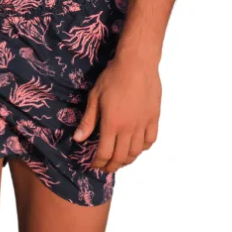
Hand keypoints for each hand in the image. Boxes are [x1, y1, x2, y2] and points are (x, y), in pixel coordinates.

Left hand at [72, 51, 160, 172]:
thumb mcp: (95, 97)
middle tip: (105, 167)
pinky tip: (137, 147)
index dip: (98, 162)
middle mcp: (128, 128)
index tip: (94, 165)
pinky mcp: (154, 118)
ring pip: (136, 152)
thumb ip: (88, 120)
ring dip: (127, 160)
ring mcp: (143, 124)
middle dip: (111, 166)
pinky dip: (143, 148)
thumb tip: (78, 139)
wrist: (137, 64)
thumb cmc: (113, 77)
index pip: (104, 153)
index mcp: (112, 124)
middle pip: (121, 157)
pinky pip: (150, 140)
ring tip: (120, 160)